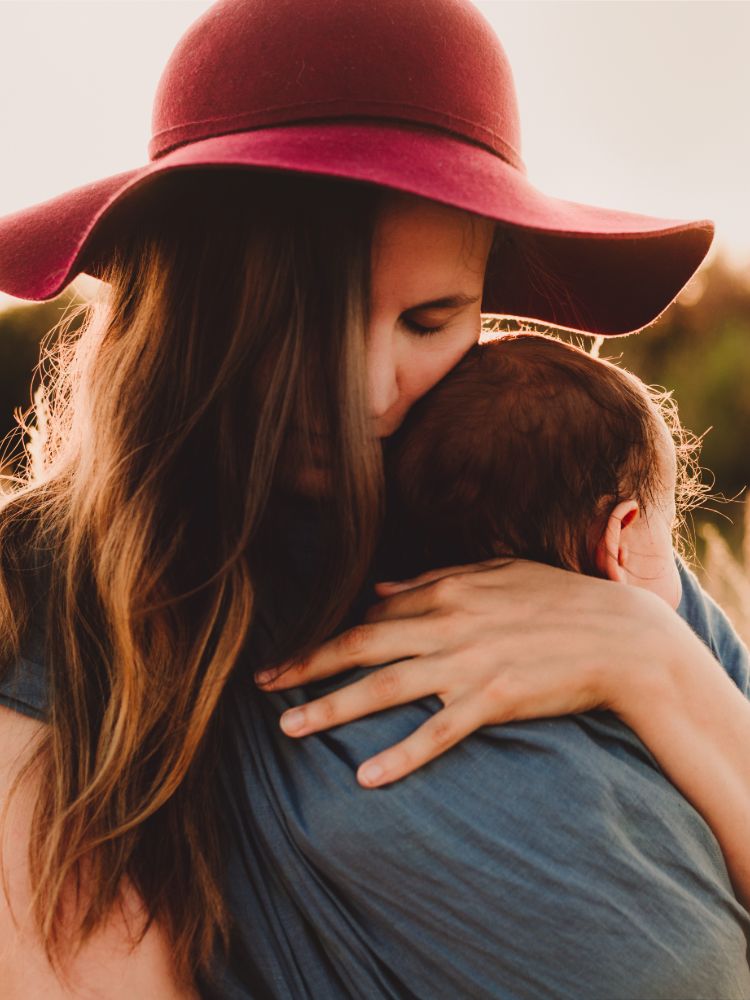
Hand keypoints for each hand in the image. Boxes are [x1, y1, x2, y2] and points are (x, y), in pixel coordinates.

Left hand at [254, 558, 668, 787]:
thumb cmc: (556, 598)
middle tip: (262, 686)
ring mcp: (468, 665)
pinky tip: (366, 776)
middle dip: (307, 666)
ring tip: (290, 727)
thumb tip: (380, 590)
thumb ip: (434, 579)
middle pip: (361, 647)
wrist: (619, 634)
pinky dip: (401, 754)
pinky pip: (438, 732)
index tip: (291, 654)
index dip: (326, 636)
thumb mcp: (494, 574)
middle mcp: (447, 625)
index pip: (371, 616)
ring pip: (385, 687)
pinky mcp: (493, 701)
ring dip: (332, 706)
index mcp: (446, 591)